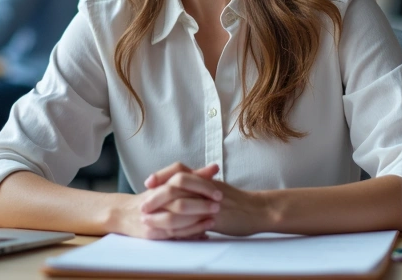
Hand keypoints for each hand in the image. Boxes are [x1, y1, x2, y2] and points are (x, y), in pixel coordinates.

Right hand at [113, 162, 221, 239]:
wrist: (124, 213)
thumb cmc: (152, 198)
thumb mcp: (170, 183)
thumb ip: (194, 176)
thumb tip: (215, 168)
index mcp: (161, 184)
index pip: (182, 180)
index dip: (201, 186)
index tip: (218, 191)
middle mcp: (155, 199)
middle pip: (180, 202)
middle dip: (201, 205)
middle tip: (218, 205)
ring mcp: (152, 217)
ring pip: (176, 220)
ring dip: (197, 220)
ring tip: (213, 218)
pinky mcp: (151, 232)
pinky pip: (173, 234)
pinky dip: (190, 233)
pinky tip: (204, 231)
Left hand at [144, 163, 273, 237]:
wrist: (258, 210)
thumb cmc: (238, 201)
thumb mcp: (217, 188)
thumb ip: (200, 185)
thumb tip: (182, 184)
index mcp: (205, 179)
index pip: (179, 170)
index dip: (162, 175)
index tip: (148, 182)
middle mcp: (205, 187)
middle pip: (176, 184)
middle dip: (156, 194)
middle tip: (143, 204)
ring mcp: (210, 202)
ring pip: (181, 202)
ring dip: (162, 211)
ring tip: (148, 218)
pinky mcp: (215, 218)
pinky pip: (193, 221)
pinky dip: (178, 225)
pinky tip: (167, 231)